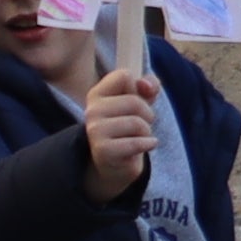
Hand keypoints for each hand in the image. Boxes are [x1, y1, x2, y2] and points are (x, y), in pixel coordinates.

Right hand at [79, 70, 160, 200]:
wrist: (116, 164)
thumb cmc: (128, 129)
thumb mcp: (140, 101)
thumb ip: (147, 85)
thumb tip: (147, 85)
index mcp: (97, 94)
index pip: (124, 76)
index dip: (139, 88)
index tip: (137, 102)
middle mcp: (92, 110)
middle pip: (134, 101)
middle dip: (147, 115)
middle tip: (141, 125)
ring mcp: (95, 131)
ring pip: (137, 123)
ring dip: (146, 132)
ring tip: (139, 137)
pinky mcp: (103, 150)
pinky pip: (136, 143)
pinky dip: (148, 144)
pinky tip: (146, 146)